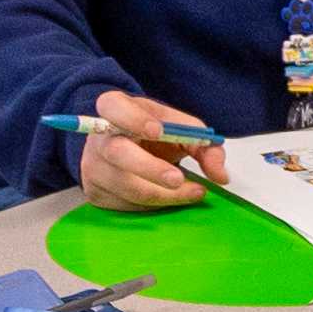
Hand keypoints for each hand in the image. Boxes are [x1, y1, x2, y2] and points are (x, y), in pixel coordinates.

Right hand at [78, 91, 224, 211]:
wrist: (130, 148)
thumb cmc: (153, 133)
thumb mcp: (181, 128)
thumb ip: (205, 145)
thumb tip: (220, 175)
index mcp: (115, 108)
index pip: (113, 107)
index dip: (133, 119)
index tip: (158, 131)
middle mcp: (98, 137)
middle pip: (118, 153)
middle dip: (151, 168)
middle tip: (179, 179)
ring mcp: (92, 166)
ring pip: (127, 187)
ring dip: (164, 194)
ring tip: (191, 191)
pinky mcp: (95, 192)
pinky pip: (127, 205)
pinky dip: (154, 204)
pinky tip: (168, 196)